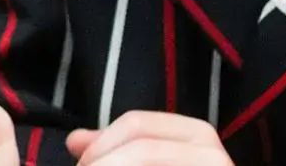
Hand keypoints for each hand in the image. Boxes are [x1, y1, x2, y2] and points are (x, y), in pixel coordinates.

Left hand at [64, 112, 232, 165]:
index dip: (100, 144)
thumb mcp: (150, 161)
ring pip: (143, 162)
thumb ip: (115, 151)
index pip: (137, 123)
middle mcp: (211, 153)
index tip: (82, 165)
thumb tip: (75, 140)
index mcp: (196, 134)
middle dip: (101, 164)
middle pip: (140, 149)